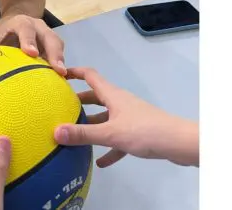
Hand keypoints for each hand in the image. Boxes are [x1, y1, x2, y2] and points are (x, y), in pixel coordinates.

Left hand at [0, 15, 65, 75]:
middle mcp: (37, 26)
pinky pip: (59, 53)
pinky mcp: (52, 45)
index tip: (31, 53)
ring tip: (62, 77)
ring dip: (60, 60)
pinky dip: (60, 64)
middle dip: (54, 52)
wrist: (12, 24)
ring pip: (57, 44)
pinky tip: (59, 79)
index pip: (25, 28)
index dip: (28, 40)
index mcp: (19, 22)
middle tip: (58, 70)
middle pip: (48, 36)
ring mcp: (47, 34)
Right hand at [54, 67, 198, 166]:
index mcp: (112, 94)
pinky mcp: (137, 132)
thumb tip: (55, 131)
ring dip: (92, 125)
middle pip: (95, 97)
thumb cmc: (143, 130)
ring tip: (75, 135)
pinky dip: (108, 147)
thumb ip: (83, 134)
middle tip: (61, 108)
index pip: (90, 75)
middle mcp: (119, 102)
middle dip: (79, 102)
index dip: (74, 72)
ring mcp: (129, 116)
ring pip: (105, 118)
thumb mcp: (110, 133)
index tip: (59, 75)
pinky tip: (100, 162)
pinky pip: (117, 137)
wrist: (178, 143)